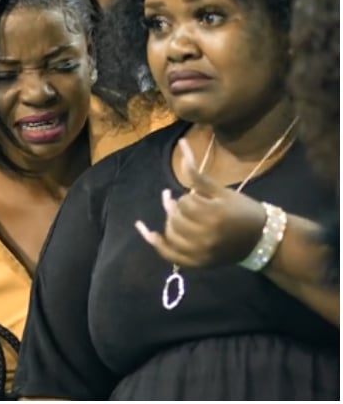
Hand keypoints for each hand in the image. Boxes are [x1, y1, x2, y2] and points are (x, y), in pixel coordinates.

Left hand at [133, 138, 266, 267]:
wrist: (262, 240)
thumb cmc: (243, 211)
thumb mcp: (223, 192)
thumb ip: (198, 176)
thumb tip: (181, 146)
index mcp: (214, 215)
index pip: (184, 203)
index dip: (187, 198)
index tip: (195, 197)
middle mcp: (206, 236)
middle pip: (175, 218)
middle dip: (176, 208)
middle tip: (178, 202)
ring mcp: (201, 253)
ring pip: (171, 234)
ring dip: (170, 222)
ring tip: (174, 214)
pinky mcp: (198, 263)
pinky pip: (169, 255)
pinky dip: (156, 243)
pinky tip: (147, 231)